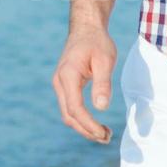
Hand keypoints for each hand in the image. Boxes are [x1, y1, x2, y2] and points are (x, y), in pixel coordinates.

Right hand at [51, 27, 116, 142]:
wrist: (86, 28)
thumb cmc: (97, 42)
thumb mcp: (105, 60)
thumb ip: (102, 84)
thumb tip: (101, 108)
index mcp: (68, 75)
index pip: (75, 108)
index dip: (88, 124)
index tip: (103, 134)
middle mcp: (60, 82)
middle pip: (69, 116)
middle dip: (86, 130)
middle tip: (107, 138)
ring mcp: (60, 84)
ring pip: (68, 114)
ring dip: (84, 127)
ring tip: (104, 134)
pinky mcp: (65, 85)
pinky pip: (70, 107)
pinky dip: (82, 119)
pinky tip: (96, 123)